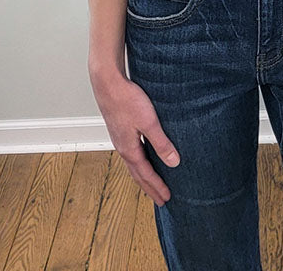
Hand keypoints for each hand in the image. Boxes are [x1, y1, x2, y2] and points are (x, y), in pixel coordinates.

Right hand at [90, 68, 180, 205]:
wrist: (108, 83)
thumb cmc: (128, 100)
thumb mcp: (149, 122)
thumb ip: (161, 143)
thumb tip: (174, 163)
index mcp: (129, 149)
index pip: (146, 174)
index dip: (157, 187)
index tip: (166, 198)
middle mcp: (123, 148)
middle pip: (137, 174)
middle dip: (149, 187)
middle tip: (160, 199)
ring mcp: (119, 139)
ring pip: (132, 164)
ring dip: (143, 176)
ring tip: (151, 183)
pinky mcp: (119, 129)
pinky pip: (130, 153)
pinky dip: (138, 162)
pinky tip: (142, 157)